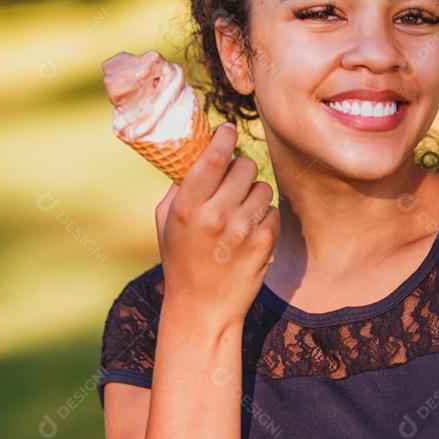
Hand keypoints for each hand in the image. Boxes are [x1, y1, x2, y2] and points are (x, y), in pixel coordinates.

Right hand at [153, 122, 278, 329]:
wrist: (203, 308)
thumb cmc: (180, 259)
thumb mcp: (166, 220)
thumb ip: (181, 184)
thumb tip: (200, 148)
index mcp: (188, 207)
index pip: (215, 157)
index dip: (224, 137)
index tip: (227, 130)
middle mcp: (216, 216)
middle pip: (245, 166)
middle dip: (240, 168)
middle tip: (232, 179)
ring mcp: (243, 230)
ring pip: (262, 187)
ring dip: (253, 193)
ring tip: (239, 210)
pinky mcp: (265, 243)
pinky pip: (272, 211)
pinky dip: (262, 216)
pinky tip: (247, 231)